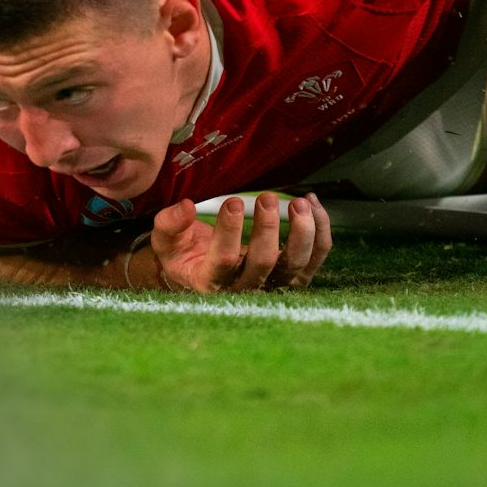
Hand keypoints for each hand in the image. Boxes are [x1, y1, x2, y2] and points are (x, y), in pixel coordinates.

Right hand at [149, 193, 333, 293]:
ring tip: (298, 202)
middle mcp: (245, 289)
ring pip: (297, 264)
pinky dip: (320, 229)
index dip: (230, 231)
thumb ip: (170, 224)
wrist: (203, 273)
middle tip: (267, 197)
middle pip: (264, 264)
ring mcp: (274, 285)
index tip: (234, 202)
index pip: (224, 261)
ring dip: (302, 230)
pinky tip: (310, 202)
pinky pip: (316, 256)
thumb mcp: (166, 241)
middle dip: (268, 228)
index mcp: (210, 282)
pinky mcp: (295, 276)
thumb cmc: (184, 255)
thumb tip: (186, 206)